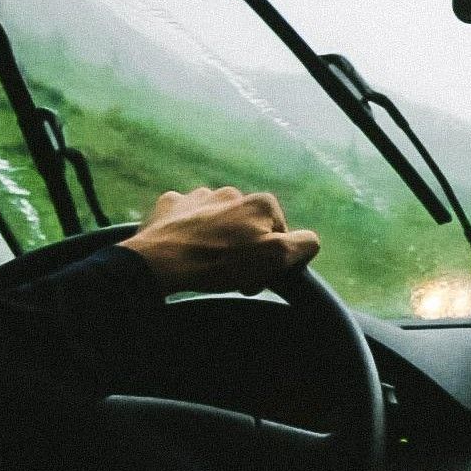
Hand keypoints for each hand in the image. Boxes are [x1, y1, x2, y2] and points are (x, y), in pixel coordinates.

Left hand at [117, 187, 320, 295]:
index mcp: (261, 203)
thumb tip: (310, 240)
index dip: (272, 261)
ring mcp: (199, 196)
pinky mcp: (172, 204)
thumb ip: (303, 244)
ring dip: (217, 241)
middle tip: (230, 277)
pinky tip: (183, 249)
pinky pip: (188, 217)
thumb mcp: (274, 257)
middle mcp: (233, 192)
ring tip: (205, 264)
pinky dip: (189, 232)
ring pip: (218, 222)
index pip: (281, 236)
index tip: (255, 279)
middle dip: (244, 251)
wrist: (159, 261)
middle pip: (249, 228)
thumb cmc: (219, 262)